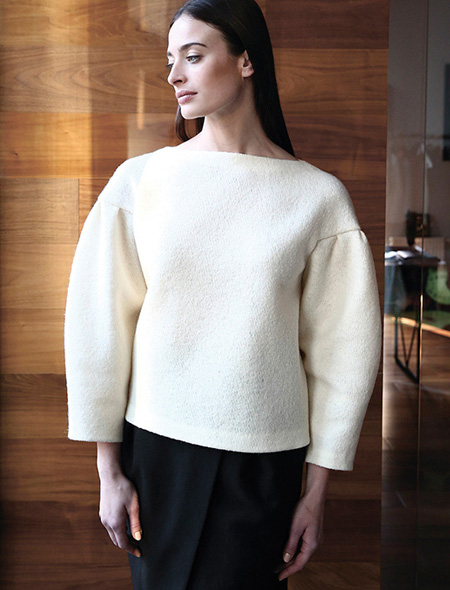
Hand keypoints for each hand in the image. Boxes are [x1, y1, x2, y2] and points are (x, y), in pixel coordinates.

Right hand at [99, 471, 141, 557]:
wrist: (110, 476)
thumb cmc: (124, 488)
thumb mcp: (133, 504)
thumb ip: (135, 522)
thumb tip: (138, 538)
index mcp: (115, 522)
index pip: (123, 543)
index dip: (132, 549)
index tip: (140, 553)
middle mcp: (107, 522)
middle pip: (116, 541)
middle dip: (127, 545)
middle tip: (138, 547)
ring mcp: (103, 518)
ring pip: (112, 534)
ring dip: (121, 538)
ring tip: (133, 537)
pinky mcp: (102, 512)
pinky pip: (109, 527)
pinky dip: (117, 531)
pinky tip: (124, 526)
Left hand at [277, 463, 328, 580]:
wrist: (315, 496)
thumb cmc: (306, 508)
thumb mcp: (295, 526)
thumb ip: (291, 544)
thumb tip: (286, 559)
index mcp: (312, 544)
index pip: (299, 563)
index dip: (289, 571)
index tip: (279, 577)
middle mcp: (315, 543)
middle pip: (301, 560)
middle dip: (289, 567)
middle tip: (277, 572)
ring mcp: (315, 538)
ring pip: (303, 554)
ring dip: (293, 559)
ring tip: (281, 564)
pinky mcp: (313, 533)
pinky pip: (304, 547)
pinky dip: (296, 551)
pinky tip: (289, 550)